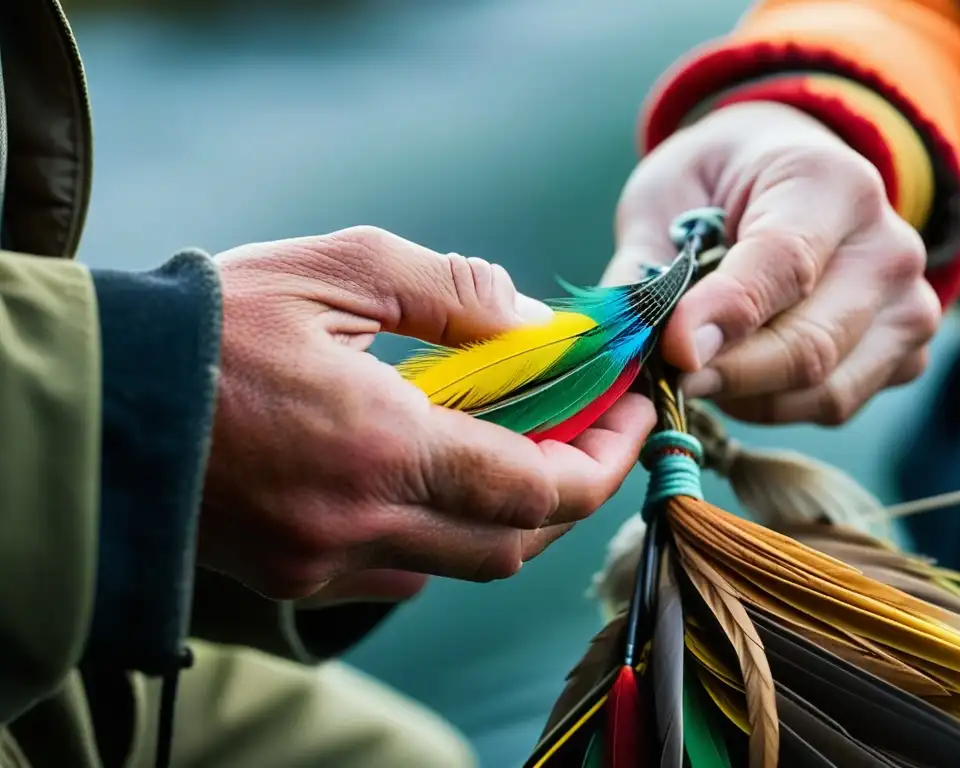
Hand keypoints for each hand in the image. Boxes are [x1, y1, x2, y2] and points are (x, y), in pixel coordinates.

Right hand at [200, 226, 655, 601]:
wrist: (101, 398)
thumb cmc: (212, 324)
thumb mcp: (339, 268)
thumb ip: (451, 293)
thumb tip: (534, 324)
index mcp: (383, 447)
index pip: (537, 487)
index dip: (602, 456)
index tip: (629, 410)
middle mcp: (363, 523)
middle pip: (514, 541)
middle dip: (572, 489)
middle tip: (593, 426)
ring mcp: (326, 562)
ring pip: (462, 564)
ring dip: (513, 512)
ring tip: (527, 444)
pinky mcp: (296, 575)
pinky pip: (402, 574)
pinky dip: (446, 533)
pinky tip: (443, 481)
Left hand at [607, 102, 940, 424]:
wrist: (782, 180)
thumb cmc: (716, 188)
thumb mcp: (665, 202)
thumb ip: (645, 272)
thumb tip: (627, 349)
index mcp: (829, 183)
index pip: (783, 264)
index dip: (725, 315)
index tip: (673, 350)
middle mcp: (888, 248)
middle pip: (808, 345)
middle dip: (725, 374)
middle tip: (666, 378)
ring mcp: (909, 306)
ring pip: (823, 391)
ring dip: (744, 395)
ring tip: (701, 364)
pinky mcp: (906, 355)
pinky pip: (832, 406)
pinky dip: (772, 403)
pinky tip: (740, 369)